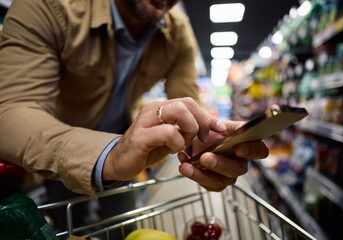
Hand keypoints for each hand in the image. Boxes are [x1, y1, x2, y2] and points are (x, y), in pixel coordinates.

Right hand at [102, 97, 226, 181]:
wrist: (119, 162)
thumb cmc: (147, 149)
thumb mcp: (170, 137)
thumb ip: (185, 128)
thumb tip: (210, 125)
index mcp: (160, 108)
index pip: (189, 102)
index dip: (207, 116)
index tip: (219, 129)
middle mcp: (152, 110)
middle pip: (186, 103)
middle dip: (201, 122)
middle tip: (201, 139)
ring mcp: (145, 121)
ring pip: (178, 112)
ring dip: (189, 131)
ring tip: (182, 145)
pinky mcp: (140, 137)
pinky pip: (168, 133)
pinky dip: (177, 143)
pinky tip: (173, 151)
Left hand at [177, 120, 268, 191]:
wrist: (202, 139)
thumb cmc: (217, 132)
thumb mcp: (225, 124)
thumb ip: (232, 125)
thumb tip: (234, 128)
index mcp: (248, 147)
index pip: (260, 151)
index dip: (251, 151)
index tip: (238, 148)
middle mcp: (241, 164)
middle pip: (236, 169)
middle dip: (219, 164)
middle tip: (205, 158)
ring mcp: (228, 176)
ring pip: (219, 181)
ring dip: (200, 174)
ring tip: (186, 167)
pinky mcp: (215, 183)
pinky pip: (206, 184)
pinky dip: (192, 174)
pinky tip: (183, 163)